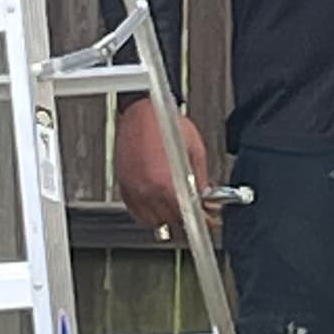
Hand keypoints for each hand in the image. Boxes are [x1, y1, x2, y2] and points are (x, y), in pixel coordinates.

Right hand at [114, 95, 209, 231]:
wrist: (143, 111)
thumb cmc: (167, 123)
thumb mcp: (195, 150)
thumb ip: (201, 179)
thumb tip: (205, 197)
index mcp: (167, 183)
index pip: (187, 215)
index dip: (202, 220)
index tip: (209, 220)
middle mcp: (148, 190)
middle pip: (171, 222)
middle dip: (187, 220)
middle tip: (198, 213)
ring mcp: (134, 189)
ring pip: (152, 222)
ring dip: (168, 219)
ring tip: (179, 209)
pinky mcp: (124, 186)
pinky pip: (136, 212)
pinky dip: (149, 214)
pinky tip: (160, 206)